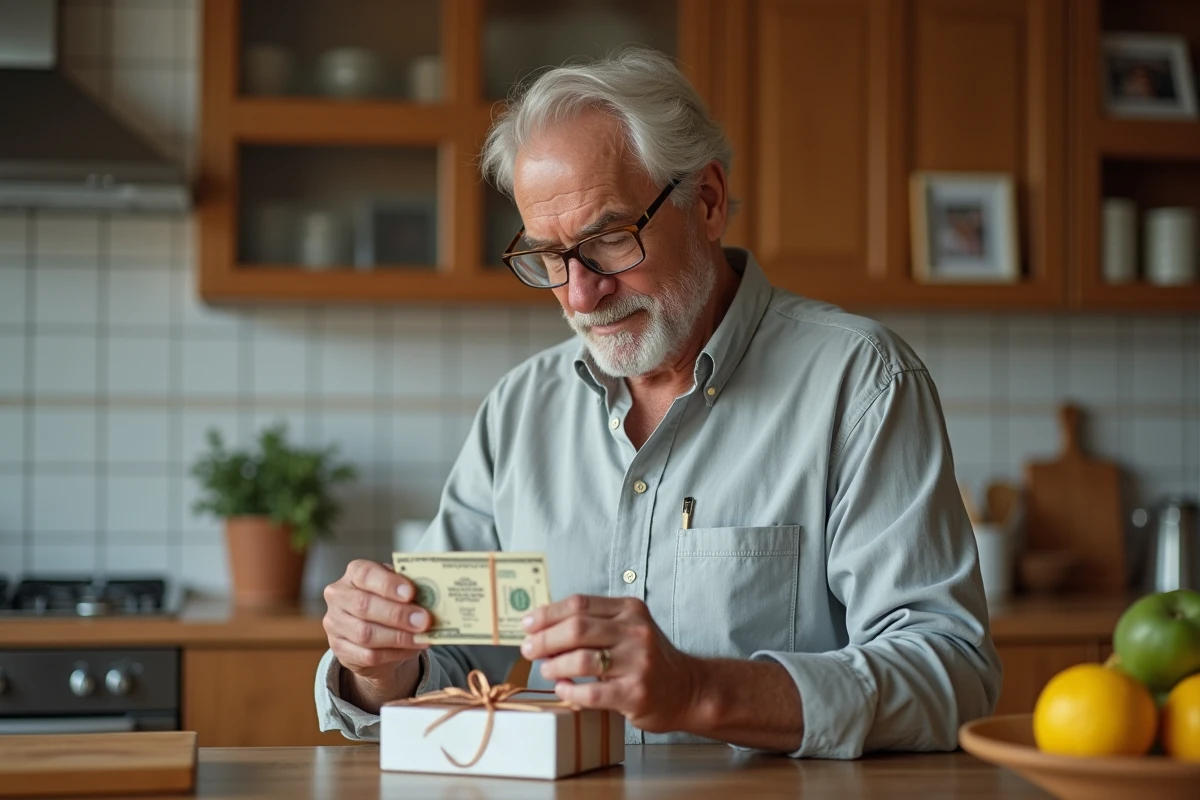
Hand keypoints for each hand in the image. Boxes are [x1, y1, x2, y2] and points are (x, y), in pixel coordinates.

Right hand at [322, 559, 430, 691]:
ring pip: (365, 634)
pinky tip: (412, 649)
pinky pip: (368, 655)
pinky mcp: (340, 649)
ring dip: (399, 637)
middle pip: (364, 605)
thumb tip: (432, 598)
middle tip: (424, 620)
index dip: (388, 584)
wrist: (375, 635)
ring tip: (422, 638)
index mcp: (354, 574)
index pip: (365, 574)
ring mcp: (335, 624)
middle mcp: (339, 596)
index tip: (411, 592)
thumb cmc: (389, 603)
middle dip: (397, 614)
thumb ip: (409, 590)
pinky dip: (395, 653)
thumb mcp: (397, 590)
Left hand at [519, 595, 703, 732]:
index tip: (528, 624)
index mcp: (630, 610)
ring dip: (555, 666)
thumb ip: (595, 623)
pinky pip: (592, 693)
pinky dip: (570, 692)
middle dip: (545, 639)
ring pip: (582, 660)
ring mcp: (638, 663)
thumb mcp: (629, 629)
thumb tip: (544, 627)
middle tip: (528, 649)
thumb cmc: (648, 659)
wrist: (688, 689)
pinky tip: (563, 690)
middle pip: (577, 628)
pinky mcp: (635, 693)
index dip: (548, 613)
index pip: (580, 603)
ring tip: (547, 670)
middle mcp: (635, 632)